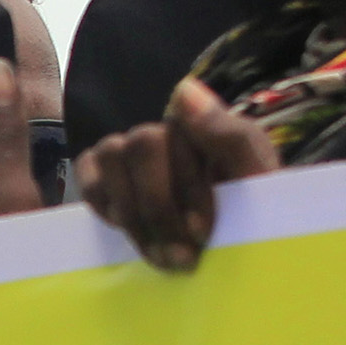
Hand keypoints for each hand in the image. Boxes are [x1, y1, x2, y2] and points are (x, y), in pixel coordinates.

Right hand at [74, 77, 276, 272]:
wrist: (238, 255)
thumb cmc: (252, 219)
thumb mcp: (257, 182)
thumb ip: (231, 136)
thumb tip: (184, 88)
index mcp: (205, 128)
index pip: (181, 129)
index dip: (187, 184)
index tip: (202, 233)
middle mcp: (165, 132)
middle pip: (142, 143)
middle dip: (158, 207)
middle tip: (181, 256)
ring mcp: (131, 152)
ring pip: (111, 155)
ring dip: (132, 213)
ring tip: (159, 256)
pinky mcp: (105, 176)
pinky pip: (88, 176)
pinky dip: (103, 204)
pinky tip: (129, 233)